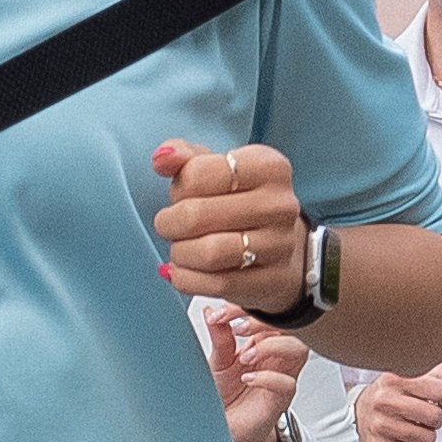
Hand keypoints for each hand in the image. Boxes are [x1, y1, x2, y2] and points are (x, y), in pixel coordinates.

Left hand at [151, 138, 305, 313]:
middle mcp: (279, 204)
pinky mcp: (271, 280)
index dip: (178, 188)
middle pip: (196, 215)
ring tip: (180, 249)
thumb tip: (162, 158)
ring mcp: (279, 245)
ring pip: (207, 254)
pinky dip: (188, 279)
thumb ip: (185, 156)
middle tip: (170, 226)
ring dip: (180, 253)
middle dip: (170, 223)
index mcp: (268, 166)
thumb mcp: (216, 168)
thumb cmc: (239, 201)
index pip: (198, 174)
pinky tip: (186, 271)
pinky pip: (215, 285)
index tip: (182, 194)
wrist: (279, 245)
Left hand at [198, 306, 301, 441]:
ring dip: (272, 346)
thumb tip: (209, 309)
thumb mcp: (218, 360)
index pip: (269, 313)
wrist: (226, 426)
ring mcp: (282, 375)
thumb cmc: (228, 393)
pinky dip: (268, 377)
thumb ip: (219, 336)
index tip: (222, 313)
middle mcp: (277, 354)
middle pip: (291, 325)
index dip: (248, 307)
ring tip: (245, 356)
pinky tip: (248, 378)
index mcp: (264, 339)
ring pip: (298, 350)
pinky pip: (288, 383)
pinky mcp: (281, 399)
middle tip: (239, 328)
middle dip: (265, 321)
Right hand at [355, 364, 441, 441]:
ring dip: (427, 436)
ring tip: (414, 427)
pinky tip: (406, 440)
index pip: (441, 391)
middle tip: (426, 416)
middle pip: (435, 417)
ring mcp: (380, 426)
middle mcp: (385, 401)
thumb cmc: (391, 393)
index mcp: (396, 379)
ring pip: (428, 439)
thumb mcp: (415, 376)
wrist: (357, 412)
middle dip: (436, 419)